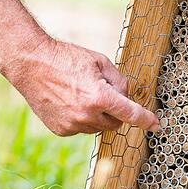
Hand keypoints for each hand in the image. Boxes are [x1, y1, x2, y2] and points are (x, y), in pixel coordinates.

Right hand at [1, 37, 158, 136]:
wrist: (31, 64)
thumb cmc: (66, 58)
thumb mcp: (100, 61)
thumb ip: (119, 81)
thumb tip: (126, 98)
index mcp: (99, 97)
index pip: (130, 114)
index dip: (146, 120)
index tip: (156, 126)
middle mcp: (87, 115)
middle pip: (115, 123)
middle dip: (115, 111)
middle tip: (102, 92)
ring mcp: (72, 125)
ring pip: (98, 127)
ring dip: (97, 115)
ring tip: (80, 93)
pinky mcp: (61, 130)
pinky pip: (81, 128)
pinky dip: (81, 118)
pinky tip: (69, 101)